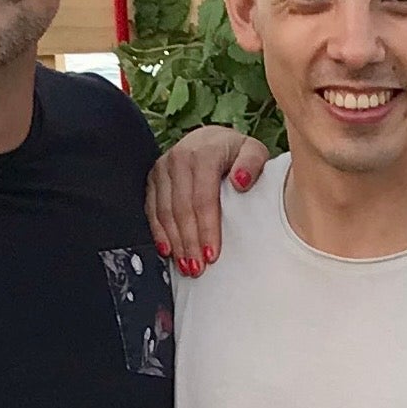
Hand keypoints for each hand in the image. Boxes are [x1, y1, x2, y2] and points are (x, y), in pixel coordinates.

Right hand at [145, 125, 269, 276]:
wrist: (213, 139)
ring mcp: (163, 168)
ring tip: (186, 265)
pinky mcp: (153, 178)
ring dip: (175, 242)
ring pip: (165, 212)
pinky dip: (159, 233)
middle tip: (198, 268)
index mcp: (204, 152)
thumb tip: (241, 181)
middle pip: (182, 209)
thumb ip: (252, 164)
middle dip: (189, 242)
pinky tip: (167, 250)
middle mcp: (179, 158)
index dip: (207, 229)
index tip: (212, 254)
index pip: (204, 198)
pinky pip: (152, 209)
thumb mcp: (254, 151)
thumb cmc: (236, 152)